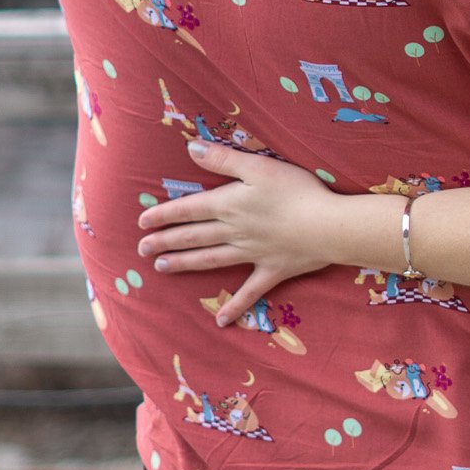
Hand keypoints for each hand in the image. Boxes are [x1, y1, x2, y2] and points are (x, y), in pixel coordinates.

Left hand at [136, 142, 353, 323]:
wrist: (328, 226)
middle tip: (141, 249)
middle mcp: (234, 232)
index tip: (142, 222)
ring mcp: (252, 254)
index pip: (189, 209)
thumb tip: (191, 148)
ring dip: (185, 264)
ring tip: (162, 268)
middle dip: (166, 241)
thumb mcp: (259, 166)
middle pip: (194, 236)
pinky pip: (250, 292)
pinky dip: (236, 306)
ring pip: (211, 260)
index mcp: (230, 204)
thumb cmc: (297, 191)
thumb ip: (223, 159)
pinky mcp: (272, 271)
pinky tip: (222, 321)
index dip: (164, 215)